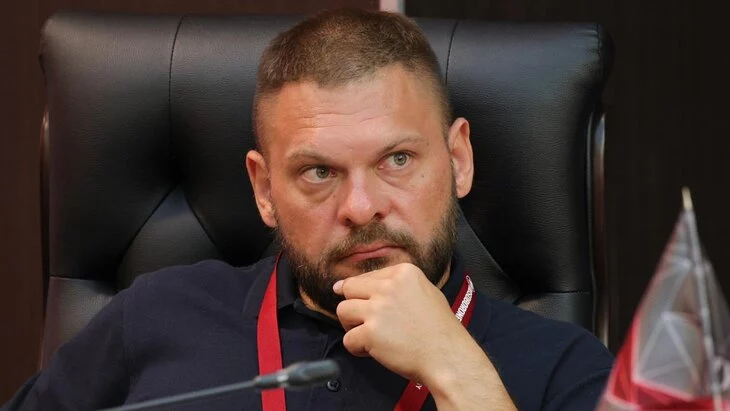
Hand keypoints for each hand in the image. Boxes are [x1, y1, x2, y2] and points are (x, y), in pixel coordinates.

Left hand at [333, 263, 472, 383]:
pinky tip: (373, 351)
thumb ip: (396, 285)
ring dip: (352, 325)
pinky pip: (348, 339)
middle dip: (354, 307)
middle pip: (349, 289)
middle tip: (369, 323)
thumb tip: (352, 284)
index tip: (377, 309)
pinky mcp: (371, 332)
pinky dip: (357, 348)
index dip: (366, 296)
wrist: (448, 357)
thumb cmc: (439, 330)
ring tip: (370, 336)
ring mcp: (379, 309)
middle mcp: (389, 286)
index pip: (366, 276)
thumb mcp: (425, 291)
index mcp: (403, 273)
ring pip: (343, 310)